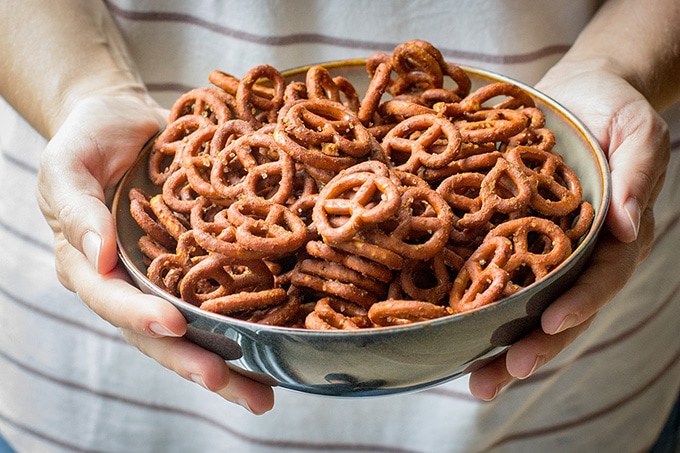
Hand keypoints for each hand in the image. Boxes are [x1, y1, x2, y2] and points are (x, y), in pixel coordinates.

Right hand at [36, 94, 274, 413]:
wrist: (126, 123)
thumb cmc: (88, 141)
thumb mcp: (68, 167)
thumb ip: (76, 208)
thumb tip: (97, 255)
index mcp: (90, 265)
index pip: (111, 300)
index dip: (139, 316)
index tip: (172, 325)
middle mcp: (130, 282)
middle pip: (157, 334)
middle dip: (192, 362)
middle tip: (228, 385)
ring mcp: (166, 277)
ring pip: (194, 329)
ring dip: (227, 361)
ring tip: (263, 394)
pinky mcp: (197, 263)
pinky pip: (220, 297)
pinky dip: (245, 323)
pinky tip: (276, 344)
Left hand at [468, 64, 669, 399]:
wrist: (579, 94)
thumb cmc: (614, 109)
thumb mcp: (638, 130)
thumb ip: (638, 174)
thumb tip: (629, 227)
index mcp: (614, 235)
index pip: (601, 278)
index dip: (581, 303)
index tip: (552, 322)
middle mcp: (580, 253)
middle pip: (561, 310)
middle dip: (534, 346)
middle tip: (498, 376)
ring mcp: (547, 250)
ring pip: (528, 306)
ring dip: (502, 345)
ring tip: (475, 381)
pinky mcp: (515, 238)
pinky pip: (500, 275)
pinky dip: (481, 304)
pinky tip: (453, 331)